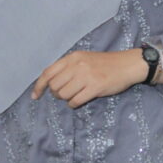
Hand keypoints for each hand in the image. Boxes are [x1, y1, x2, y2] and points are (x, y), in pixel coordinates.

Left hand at [32, 49, 146, 107]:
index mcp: (72, 57)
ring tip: (74, 96)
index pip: (48, 73)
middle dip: (56, 94)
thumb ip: (68, 67)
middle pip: (54, 86)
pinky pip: (75, 101)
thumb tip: (50, 83)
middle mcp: (77, 65)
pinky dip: (74, 104)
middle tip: (65, 94)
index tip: (35, 96)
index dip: (39, 86)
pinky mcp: (95, 87)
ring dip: (66, 99)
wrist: (127, 65)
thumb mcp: (84, 59)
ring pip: (64, 94)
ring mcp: (86, 76)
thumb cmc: (104, 63)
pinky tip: (79, 101)